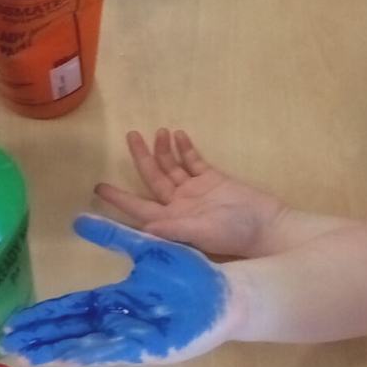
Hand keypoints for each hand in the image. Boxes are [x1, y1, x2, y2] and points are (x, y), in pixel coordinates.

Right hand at [0, 214, 237, 365]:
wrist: (227, 294)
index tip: (16, 323)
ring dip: (59, 351)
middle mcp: (118, 321)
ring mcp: (133, 337)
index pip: (70, 309)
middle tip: (9, 345)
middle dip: (41, 338)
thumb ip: (114, 236)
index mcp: (115, 299)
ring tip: (30, 357)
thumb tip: (79, 218)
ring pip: (87, 345)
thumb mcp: (147, 248)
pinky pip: (117, 351)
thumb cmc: (191, 274)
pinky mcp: (152, 349)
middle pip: (71, 330)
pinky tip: (72, 356)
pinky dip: (93, 354)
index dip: (43, 315)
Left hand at [95, 129, 286, 257]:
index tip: (98, 187)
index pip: (138, 208)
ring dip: (164, 149)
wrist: (269, 227)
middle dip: (141, 157)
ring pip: (173, 166)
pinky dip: (185, 149)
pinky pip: (194, 162)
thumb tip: (144, 228)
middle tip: (131, 135)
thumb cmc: (234, 235)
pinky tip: (177, 135)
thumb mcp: (201, 234)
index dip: (118, 198)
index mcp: (171, 220)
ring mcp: (196, 191)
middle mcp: (179, 205)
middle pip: (153, 178)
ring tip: (158, 132)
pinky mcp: (214, 180)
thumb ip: (173, 229)